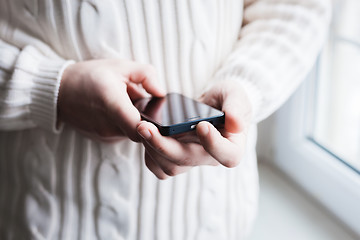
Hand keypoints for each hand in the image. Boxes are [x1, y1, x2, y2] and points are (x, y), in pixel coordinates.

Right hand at [58, 59, 164, 141]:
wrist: (57, 91)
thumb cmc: (88, 76)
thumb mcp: (120, 66)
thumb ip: (146, 75)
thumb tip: (161, 92)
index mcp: (112, 104)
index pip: (140, 128)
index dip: (153, 126)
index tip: (157, 114)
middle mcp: (108, 124)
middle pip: (140, 131)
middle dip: (146, 118)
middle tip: (142, 102)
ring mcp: (104, 134)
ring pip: (132, 133)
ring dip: (134, 120)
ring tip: (126, 103)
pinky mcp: (102, 139)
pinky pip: (122, 134)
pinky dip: (124, 124)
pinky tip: (116, 111)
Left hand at [136, 80, 252, 178]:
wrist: (211, 103)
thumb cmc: (227, 99)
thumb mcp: (235, 95)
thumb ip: (236, 107)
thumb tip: (236, 124)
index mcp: (232, 147)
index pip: (227, 156)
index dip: (214, 145)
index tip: (202, 125)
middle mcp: (210, 158)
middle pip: (188, 161)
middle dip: (164, 145)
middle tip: (146, 127)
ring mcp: (192, 160)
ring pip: (170, 167)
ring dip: (153, 148)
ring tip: (142, 127)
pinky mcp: (176, 159)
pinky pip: (159, 167)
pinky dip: (149, 153)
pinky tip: (145, 134)